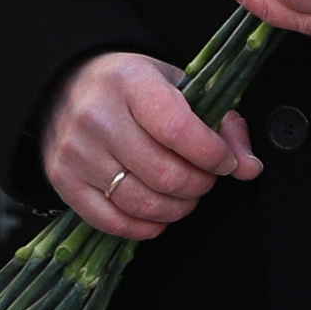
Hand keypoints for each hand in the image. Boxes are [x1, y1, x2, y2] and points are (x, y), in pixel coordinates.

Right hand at [41, 51, 259, 241]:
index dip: (212, 155)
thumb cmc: (129, 86)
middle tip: (204, 177)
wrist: (66, 83)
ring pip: (143, 204)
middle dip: (200, 185)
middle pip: (165, 175)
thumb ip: (220, 123)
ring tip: (183, 194)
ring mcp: (77, 151)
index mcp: (130, 82)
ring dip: (177, 208)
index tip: (224, 161)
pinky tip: (157, 214)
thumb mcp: (177, 85)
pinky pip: (112, 222)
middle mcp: (97, 116)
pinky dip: (145, 227)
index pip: (178, 130)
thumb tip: (248, 167)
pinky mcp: (62, 179)